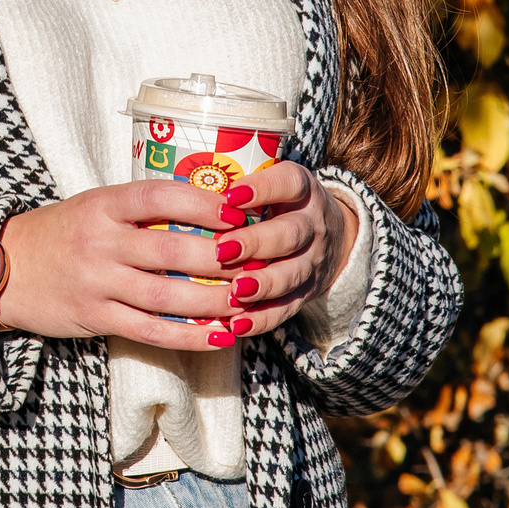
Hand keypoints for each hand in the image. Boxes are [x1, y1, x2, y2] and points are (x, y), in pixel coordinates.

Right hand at [0, 179, 251, 351]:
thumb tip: (211, 206)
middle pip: (172, 251)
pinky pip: (151, 331)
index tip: (240, 208)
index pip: (159, 197)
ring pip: (168, 296)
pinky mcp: (96, 317)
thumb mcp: (95, 205)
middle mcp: (100, 242)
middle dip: (222, 259)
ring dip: (215, 302)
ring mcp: (97, 282)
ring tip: (249, 301)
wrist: (5, 267)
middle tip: (258, 260)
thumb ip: (142, 208)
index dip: (203, 203)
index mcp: (103, 205)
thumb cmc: (63, 232)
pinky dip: (190, 336)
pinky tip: (220, 335)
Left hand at [212, 161, 358, 338]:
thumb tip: (177, 189)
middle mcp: (311, 224)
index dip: (262, 188)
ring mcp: (312, 261)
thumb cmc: (279, 203)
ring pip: (292, 273)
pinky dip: (262, 318)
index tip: (230, 196)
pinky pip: (287, 308)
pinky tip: (237, 324)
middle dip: (256, 243)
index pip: (289, 183)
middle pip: (290, 233)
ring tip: (236, 290)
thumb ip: (235, 186)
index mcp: (300, 190)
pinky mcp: (307, 292)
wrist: (331, 235)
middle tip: (222, 250)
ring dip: (263, 284)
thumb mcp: (269, 183)